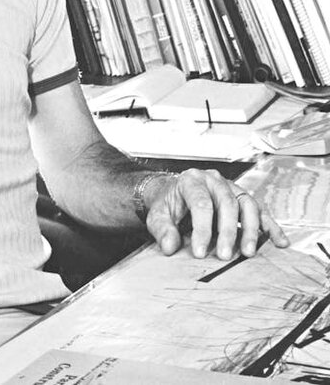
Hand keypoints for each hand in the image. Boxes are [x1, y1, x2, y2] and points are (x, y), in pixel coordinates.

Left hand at [144, 168, 288, 259]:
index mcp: (192, 180)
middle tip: (226, 256)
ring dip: (250, 229)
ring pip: (246, 203)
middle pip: (226, 202)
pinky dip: (270, 226)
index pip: (201, 203)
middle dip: (228, 231)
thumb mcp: (157, 215)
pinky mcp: (241, 198)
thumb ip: (162, 230)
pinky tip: (279, 242)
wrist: (173, 193)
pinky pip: (259, 210)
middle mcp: (214, 180)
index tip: (200, 252)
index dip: (202, 229)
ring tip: (249, 253)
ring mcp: (230, 187)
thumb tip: (170, 247)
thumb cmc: (168, 204)